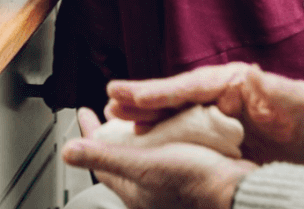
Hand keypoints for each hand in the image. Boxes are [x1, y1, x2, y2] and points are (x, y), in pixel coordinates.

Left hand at [64, 108, 255, 208]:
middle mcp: (148, 190)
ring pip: (145, 155)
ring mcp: (168, 184)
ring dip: (136, 133)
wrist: (236, 191)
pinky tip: (169, 125)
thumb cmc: (192, 182)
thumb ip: (103, 156)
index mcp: (133, 189)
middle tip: (106, 111)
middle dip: (112, 133)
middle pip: (122, 157)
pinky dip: (161, 137)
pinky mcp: (188, 175)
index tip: (83, 111)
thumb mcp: (142, 164)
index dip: (90, 134)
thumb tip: (67, 152)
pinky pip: (166, 153)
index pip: (101, 158)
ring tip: (133, 113)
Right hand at [105, 63, 303, 165]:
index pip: (189, 86)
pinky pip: (182, 134)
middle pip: (174, 97)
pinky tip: (140, 141)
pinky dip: (159, 136)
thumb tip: (256, 75)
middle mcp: (219, 95)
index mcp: (232, 82)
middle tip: (110, 103)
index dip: (159, 91)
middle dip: (141, 100)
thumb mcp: (297, 101)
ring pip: (172, 115)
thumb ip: (277, 90)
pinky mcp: (216, 136)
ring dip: (143, 117)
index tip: (130, 94)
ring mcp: (215, 115)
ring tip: (113, 119)